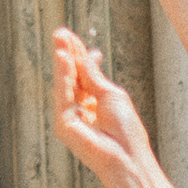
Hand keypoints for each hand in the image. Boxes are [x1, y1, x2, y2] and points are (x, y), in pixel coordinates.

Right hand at [51, 29, 156, 187]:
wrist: (127, 156)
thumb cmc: (126, 129)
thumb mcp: (111, 94)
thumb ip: (94, 76)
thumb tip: (88, 55)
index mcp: (94, 102)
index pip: (82, 75)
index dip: (78, 55)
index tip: (74, 38)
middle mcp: (80, 108)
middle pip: (71, 76)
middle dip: (66, 54)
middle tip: (60, 32)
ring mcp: (70, 117)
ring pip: (65, 83)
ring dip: (62, 60)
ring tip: (60, 38)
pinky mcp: (63, 124)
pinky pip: (63, 94)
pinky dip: (63, 75)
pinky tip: (63, 57)